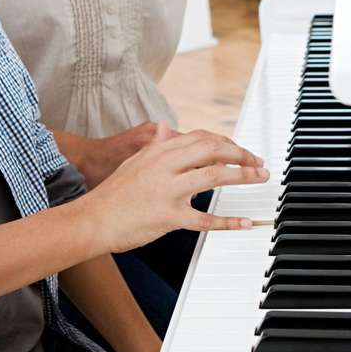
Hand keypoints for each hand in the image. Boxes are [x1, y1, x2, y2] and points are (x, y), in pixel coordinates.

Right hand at [78, 125, 267, 254]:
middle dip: (241, 154)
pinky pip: (204, 218)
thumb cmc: (112, 195)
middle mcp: (165, 165)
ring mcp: (167, 190)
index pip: (201, 138)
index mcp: (158, 151)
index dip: (226, 142)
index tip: (240, 150)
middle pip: (213, 150)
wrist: (91, 219)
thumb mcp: (133, 162)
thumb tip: (168, 129)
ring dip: (243, 176)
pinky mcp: (168, 216)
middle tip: (258, 162)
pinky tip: (244, 222)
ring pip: (214, 176)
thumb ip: (155, 146)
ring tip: (260, 178)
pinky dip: (228, 221)